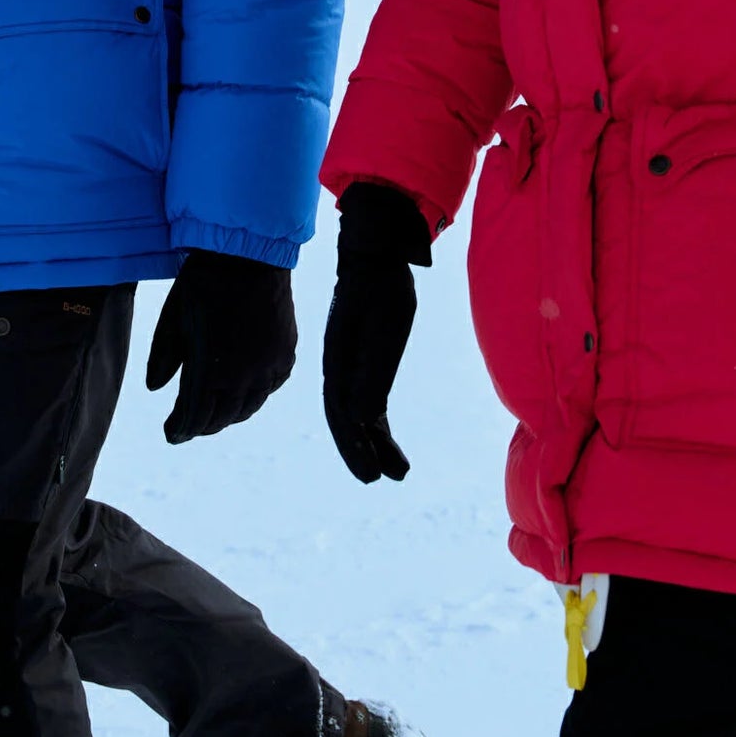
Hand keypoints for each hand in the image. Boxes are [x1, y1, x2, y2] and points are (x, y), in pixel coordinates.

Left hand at [144, 250, 297, 442]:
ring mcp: (269, 366)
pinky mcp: (286, 352)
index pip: (193, 419)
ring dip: (229, 414)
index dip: (179, 430)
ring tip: (215, 412)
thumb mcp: (173, 320)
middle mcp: (244, 377)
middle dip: (202, 426)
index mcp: (211, 372)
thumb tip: (154, 389)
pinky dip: (256, 394)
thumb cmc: (203, 284)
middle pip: (222, 419)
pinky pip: (272, 386)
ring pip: (249, 407)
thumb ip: (162, 358)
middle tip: (190, 425)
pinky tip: (246, 389)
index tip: (170, 433)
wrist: (250, 254)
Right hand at [323, 182, 432, 483]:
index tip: (371, 474)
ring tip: (398, 472)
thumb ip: (372, 368)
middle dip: (361, 452)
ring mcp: (351, 366)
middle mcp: (339, 369)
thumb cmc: (382, 288)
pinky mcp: (366, 363)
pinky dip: (378, 426)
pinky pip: (369, 403)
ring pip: (359, 416)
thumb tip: (361, 417)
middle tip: (381, 479)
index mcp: (337, 361)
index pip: (342, 414)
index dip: (354, 446)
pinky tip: (389, 443)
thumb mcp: (383, 327)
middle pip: (346, 421)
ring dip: (374, 443)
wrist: (378, 257)